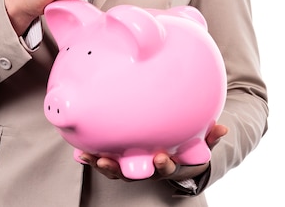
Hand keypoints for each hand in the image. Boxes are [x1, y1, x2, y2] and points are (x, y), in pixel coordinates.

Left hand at [79, 123, 227, 181]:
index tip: (160, 157)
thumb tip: (223, 128)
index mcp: (168, 164)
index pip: (165, 168)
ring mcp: (132, 165)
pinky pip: (105, 157)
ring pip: (115, 169)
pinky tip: (79, 151)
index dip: (162, 165)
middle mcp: (147, 168)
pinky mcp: (120, 158)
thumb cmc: (187, 146)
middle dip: (119, 169)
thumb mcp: (200, 142)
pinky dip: (92, 156)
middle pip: (132, 174)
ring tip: (87, 156)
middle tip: (108, 162)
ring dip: (100, 163)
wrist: (175, 155)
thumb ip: (210, 137)